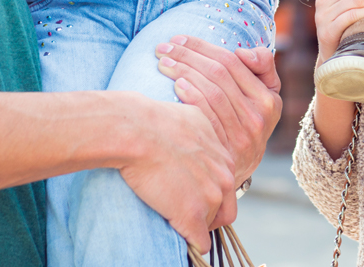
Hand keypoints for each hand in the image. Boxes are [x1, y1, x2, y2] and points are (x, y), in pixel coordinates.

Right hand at [117, 94, 235, 250]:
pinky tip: (176, 235)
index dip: (208, 193)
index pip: (225, 187)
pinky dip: (190, 244)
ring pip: (209, 225)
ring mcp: (210, 198)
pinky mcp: (192, 216)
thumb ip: (203, 137)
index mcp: (224, 157)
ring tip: (171, 217)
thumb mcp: (193, 120)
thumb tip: (194, 142)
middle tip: (183, 211)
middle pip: (224, 209)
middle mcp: (223, 178)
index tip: (190, 193)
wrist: (138, 131)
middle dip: (207, 214)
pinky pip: (200, 243)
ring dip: (193, 225)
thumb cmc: (155, 120)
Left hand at [155, 35, 281, 200]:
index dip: (203, 47)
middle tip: (162, 47)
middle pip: (219, 73)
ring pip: (211, 91)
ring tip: (162, 61)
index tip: (180, 39)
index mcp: (269, 98)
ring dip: (183, 71)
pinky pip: (206, 115)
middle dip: (188, 54)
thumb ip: (261, 68)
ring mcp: (243, 134)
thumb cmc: (244, 123)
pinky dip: (191, 96)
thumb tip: (242, 52)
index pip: (232, 61)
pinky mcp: (226, 150)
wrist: (235, 171)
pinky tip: (175, 84)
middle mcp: (259, 116)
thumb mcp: (263, 97)